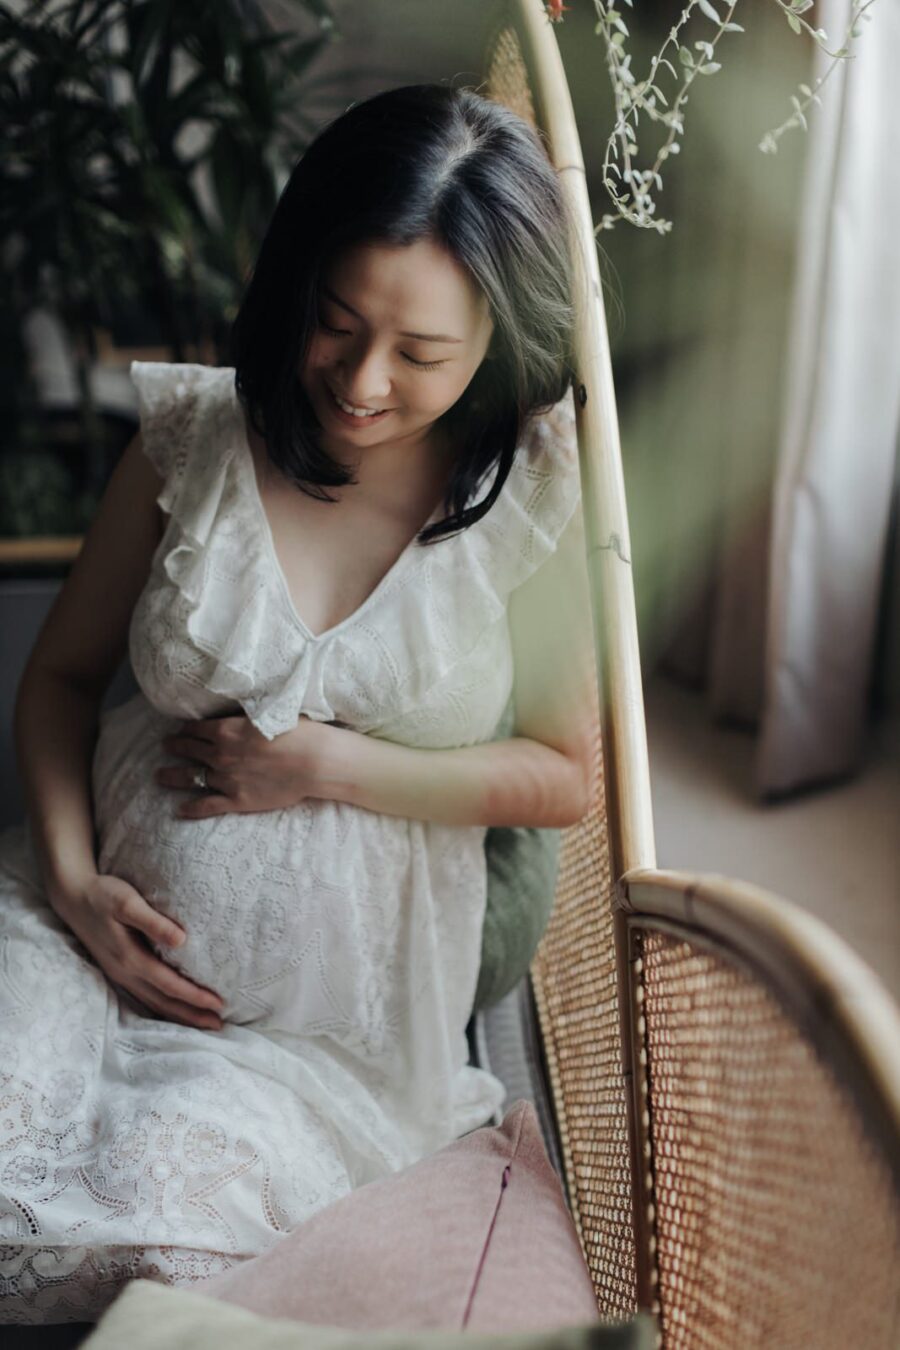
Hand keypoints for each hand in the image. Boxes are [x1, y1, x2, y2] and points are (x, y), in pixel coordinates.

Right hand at [50, 873, 224, 1030]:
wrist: (73, 897)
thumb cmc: (104, 895)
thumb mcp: (128, 902)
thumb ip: (154, 923)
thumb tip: (182, 941)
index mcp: (130, 958)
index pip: (169, 984)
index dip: (193, 996)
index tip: (218, 1003)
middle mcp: (124, 972)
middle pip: (163, 1002)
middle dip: (191, 1015)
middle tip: (218, 1025)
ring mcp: (119, 974)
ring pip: (153, 1003)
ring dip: (179, 1015)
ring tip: (203, 1023)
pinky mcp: (118, 970)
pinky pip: (144, 997)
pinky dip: (163, 1007)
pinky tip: (174, 1009)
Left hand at [155, 713, 327, 819]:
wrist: (313, 760)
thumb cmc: (298, 732)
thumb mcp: (270, 712)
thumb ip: (247, 715)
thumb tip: (239, 711)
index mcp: (226, 729)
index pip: (197, 728)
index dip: (186, 728)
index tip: (180, 729)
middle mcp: (220, 754)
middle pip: (189, 749)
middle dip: (174, 746)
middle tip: (165, 746)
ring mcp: (226, 778)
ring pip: (191, 777)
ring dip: (173, 776)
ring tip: (160, 776)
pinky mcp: (237, 800)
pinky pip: (207, 805)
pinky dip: (191, 808)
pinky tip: (180, 810)